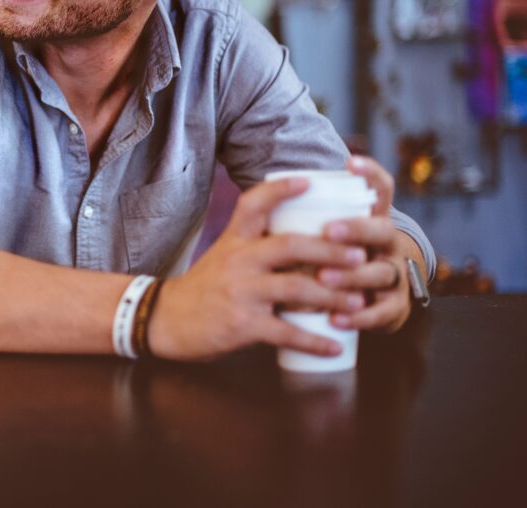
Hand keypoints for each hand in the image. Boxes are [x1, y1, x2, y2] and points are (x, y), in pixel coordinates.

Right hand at [148, 176, 368, 361]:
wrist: (166, 319)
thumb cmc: (204, 287)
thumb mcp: (224, 255)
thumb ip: (257, 246)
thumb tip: (306, 241)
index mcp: (235, 240)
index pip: (255, 204)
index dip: (281, 189)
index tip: (309, 180)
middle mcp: (238, 260)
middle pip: (290, 245)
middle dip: (330, 250)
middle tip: (360, 256)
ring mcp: (241, 291)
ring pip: (297, 288)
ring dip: (334, 296)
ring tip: (359, 302)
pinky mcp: (242, 324)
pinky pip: (286, 331)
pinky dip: (314, 341)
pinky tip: (333, 346)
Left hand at [319, 156, 412, 333]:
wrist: (372, 302)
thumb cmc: (335, 261)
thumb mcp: (326, 238)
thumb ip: (308, 218)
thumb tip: (268, 188)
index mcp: (371, 220)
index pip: (381, 189)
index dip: (371, 173)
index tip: (350, 162)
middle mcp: (388, 243)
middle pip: (381, 229)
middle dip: (356, 228)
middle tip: (328, 230)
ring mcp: (394, 274)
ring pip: (380, 272)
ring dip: (351, 275)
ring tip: (324, 278)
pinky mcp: (394, 307)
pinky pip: (381, 312)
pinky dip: (359, 316)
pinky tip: (337, 319)